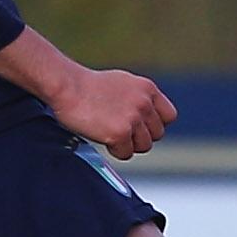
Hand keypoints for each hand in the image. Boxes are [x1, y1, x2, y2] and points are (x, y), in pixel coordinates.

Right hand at [51, 67, 176, 158]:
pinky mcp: (120, 133)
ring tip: (111, 133)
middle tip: (121, 131)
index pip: (169, 116)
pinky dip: (115, 150)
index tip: (141, 126)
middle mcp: (144, 103)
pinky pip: (126, 153)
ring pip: (144, 146)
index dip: (154, 124)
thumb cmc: (88, 86)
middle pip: (157, 134)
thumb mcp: (123, 83)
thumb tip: (146, 114)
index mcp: (147, 89)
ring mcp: (133, 118)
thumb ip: (139, 97)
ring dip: (128, 144)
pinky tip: (103, 137)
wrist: (67, 87)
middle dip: (140, 136)